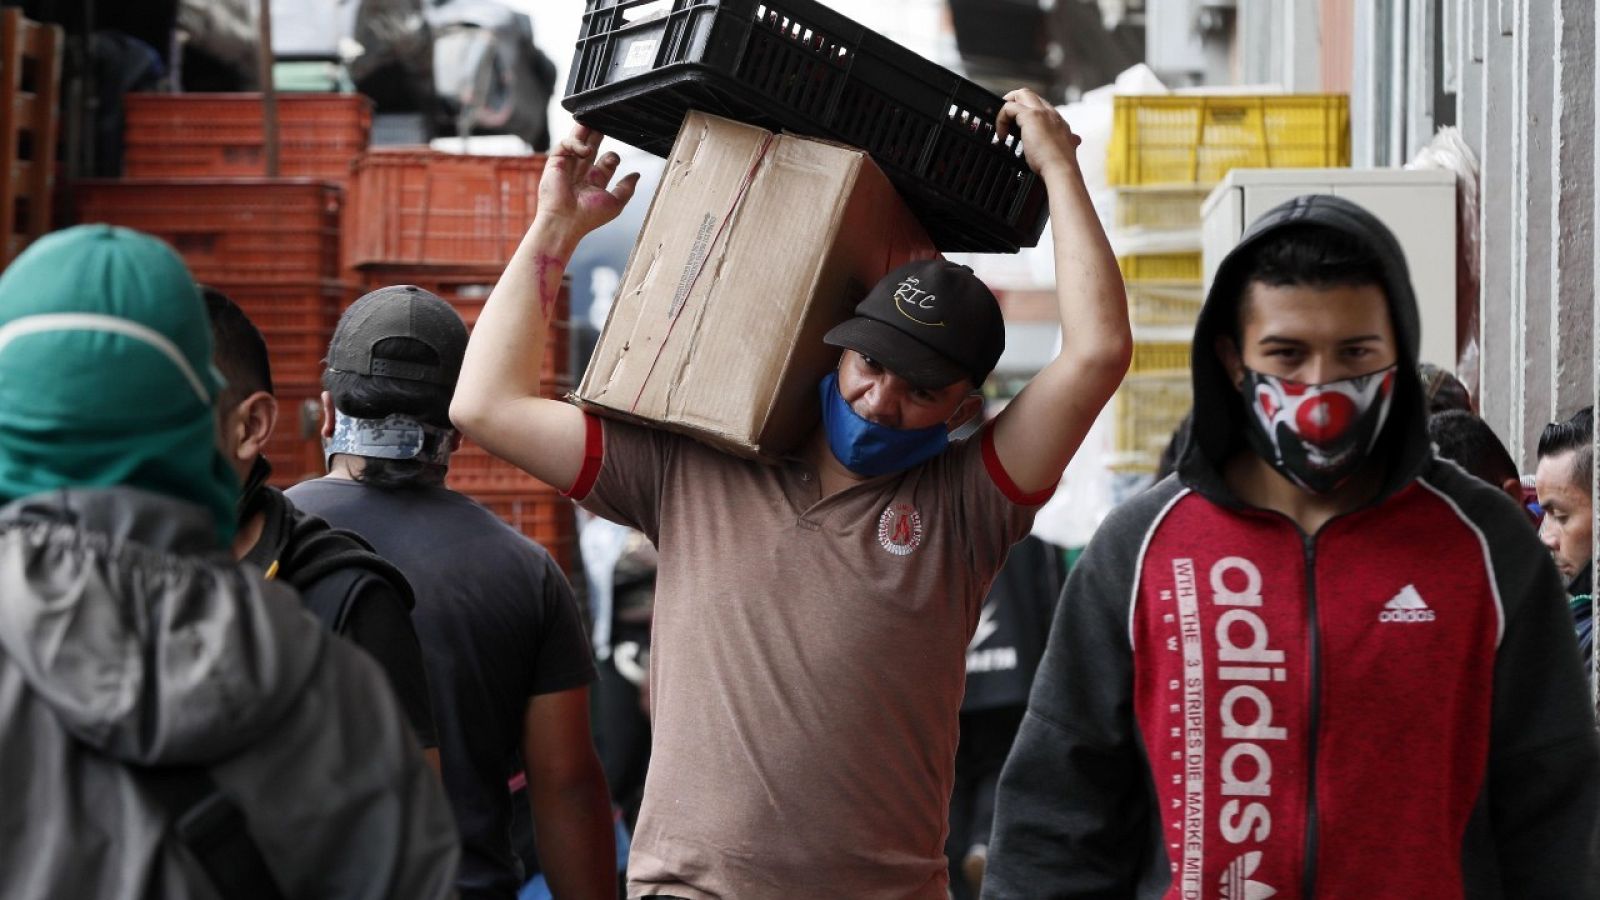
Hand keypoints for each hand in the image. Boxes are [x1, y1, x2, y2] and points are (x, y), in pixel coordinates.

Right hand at [536, 123, 640, 244]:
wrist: (565, 220)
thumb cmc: (588, 216)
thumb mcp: (615, 203)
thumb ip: (627, 188)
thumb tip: (637, 174)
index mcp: (595, 182)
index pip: (606, 162)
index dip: (612, 157)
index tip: (614, 160)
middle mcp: (582, 173)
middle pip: (592, 146)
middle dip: (598, 135)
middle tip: (606, 124)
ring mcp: (568, 166)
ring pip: (577, 141)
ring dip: (585, 131)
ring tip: (593, 121)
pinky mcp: (555, 162)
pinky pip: (565, 144)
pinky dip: (576, 143)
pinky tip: (586, 151)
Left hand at [995, 88, 1081, 178]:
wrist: (1060, 168)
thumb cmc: (1060, 164)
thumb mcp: (1066, 148)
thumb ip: (1070, 142)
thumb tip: (1075, 140)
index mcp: (1058, 120)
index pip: (1040, 105)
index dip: (1025, 112)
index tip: (1015, 125)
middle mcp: (1051, 113)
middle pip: (1029, 95)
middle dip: (1014, 101)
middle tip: (1004, 117)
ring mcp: (1041, 112)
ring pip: (1020, 94)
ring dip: (1007, 108)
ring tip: (1001, 125)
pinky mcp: (1030, 115)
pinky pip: (1009, 107)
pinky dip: (1001, 118)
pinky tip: (1002, 134)